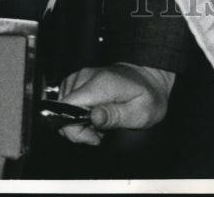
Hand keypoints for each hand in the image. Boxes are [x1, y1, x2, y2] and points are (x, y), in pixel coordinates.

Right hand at [57, 63, 175, 145]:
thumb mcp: (140, 112)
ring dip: (79, 122)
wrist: (150, 78)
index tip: (94, 136)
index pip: (66, 108)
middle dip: (79, 129)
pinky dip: (79, 113)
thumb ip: (115, 116)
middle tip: (102, 131)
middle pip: (63, 111)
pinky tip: (95, 115)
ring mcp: (82, 76)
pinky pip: (69, 102)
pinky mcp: (80, 80)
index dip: (74, 129)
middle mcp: (87, 76)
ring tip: (102, 121)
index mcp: (101, 83)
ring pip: (64, 108)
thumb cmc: (147, 96)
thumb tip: (93, 117)